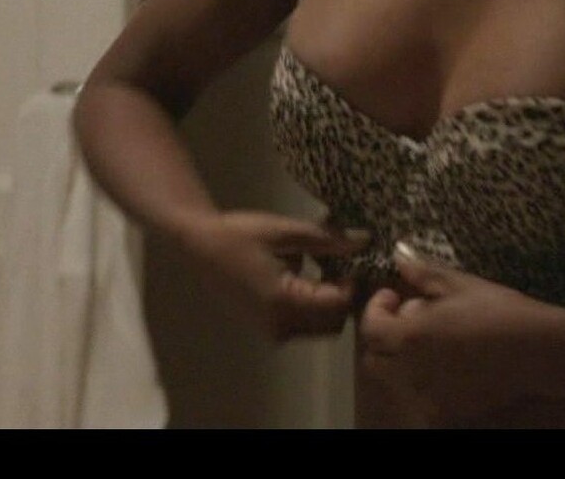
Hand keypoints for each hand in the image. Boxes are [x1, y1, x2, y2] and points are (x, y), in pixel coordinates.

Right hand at [178, 211, 368, 340]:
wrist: (200, 246)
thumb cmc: (240, 234)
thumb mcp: (286, 232)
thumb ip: (327, 239)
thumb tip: (365, 240)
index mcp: (285, 302)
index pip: (338, 304)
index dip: (353, 283)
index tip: (353, 258)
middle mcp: (280, 326)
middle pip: (333, 323)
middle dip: (343, 295)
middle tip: (341, 263)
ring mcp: (273, 332)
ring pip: (320, 327)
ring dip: (329, 302)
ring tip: (322, 267)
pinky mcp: (268, 329)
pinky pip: (303, 325)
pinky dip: (313, 306)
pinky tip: (305, 277)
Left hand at [358, 242, 564, 425]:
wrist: (538, 352)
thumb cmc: (500, 312)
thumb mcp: (461, 285)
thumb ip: (424, 273)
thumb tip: (399, 257)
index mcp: (410, 337)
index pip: (370, 328)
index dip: (377, 308)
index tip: (393, 295)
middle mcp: (412, 372)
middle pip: (376, 359)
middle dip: (386, 337)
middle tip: (411, 318)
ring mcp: (429, 396)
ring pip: (397, 379)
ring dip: (403, 358)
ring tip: (434, 340)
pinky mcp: (448, 411)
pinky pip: (421, 396)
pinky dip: (423, 379)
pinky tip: (449, 363)